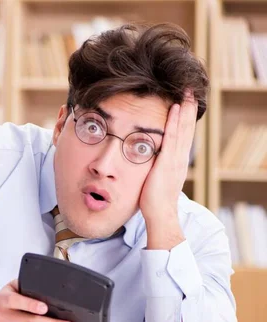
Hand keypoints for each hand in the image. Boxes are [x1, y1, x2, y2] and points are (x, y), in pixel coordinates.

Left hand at [139, 90, 196, 247]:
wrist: (159, 214)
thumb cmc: (154, 201)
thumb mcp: (156, 178)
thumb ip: (155, 168)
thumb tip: (148, 160)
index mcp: (177, 162)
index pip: (183, 135)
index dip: (184, 119)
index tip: (184, 103)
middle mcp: (179, 158)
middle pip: (187, 128)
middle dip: (189, 108)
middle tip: (190, 90)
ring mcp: (175, 159)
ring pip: (182, 129)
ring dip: (184, 109)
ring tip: (186, 92)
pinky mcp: (168, 162)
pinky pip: (172, 138)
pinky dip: (174, 122)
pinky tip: (175, 109)